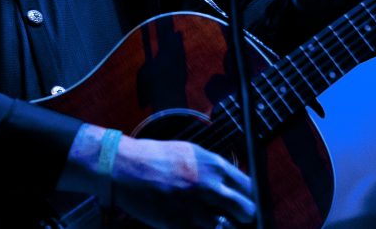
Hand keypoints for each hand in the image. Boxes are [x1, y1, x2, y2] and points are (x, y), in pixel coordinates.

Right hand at [57, 125, 254, 228]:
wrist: (124, 167)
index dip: (251, 198)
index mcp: (213, 165)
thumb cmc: (154, 158)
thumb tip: (232, 184)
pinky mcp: (179, 224)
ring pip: (224, 226)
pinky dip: (200, 228)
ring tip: (206, 217)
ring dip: (219, 224)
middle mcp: (208, 185)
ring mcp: (194, 207)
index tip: (247, 203)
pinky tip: (191, 222)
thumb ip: (213, 169)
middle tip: (238, 217)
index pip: (249, 186)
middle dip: (245, 216)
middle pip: (246, 210)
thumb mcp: (190, 153)